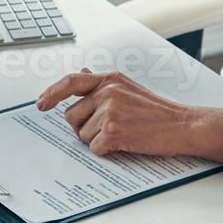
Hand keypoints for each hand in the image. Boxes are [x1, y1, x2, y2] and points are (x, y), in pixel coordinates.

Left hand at [36, 70, 222, 162]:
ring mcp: (110, 111)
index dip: (52, 93)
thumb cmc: (157, 110)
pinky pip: (94, 148)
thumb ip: (103, 83)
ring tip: (122, 133)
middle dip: (84, 126)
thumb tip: (83, 72)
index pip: (71, 81)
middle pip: (71, 116)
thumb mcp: (128, 88)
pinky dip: (106, 151)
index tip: (40, 104)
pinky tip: (124, 143)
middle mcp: (107, 92)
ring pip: (82, 135)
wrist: (182, 125)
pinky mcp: (114, 132)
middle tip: (109, 128)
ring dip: (97, 140)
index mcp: (109, 79)